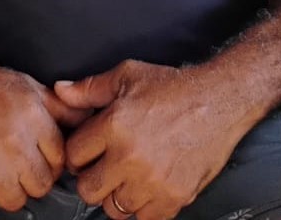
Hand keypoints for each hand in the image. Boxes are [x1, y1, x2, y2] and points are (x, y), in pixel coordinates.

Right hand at [0, 57, 77, 217]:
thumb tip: (88, 121)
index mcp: (32, 116)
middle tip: (17, 164)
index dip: (50, 162)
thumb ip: (60, 108)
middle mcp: (12, 140)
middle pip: (41, 185)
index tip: (39, 158)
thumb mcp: (27, 86)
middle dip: (32, 178)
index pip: (60, 161)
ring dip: (8, 192)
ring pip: (14, 201)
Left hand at [53, 60, 250, 219]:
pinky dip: (144, 209)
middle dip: (93, 179)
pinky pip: (145, 219)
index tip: (89, 153)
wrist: (221, 100)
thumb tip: (60, 91)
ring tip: (129, 178)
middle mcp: (130, 157)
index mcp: (113, 126)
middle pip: (88, 189)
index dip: (79, 154)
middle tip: (106, 168)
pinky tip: (149, 189)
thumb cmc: (175, 88)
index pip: (73, 156)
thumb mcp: (128, 75)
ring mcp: (152, 181)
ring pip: (114, 209)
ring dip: (118, 195)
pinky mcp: (174, 197)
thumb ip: (90, 88)